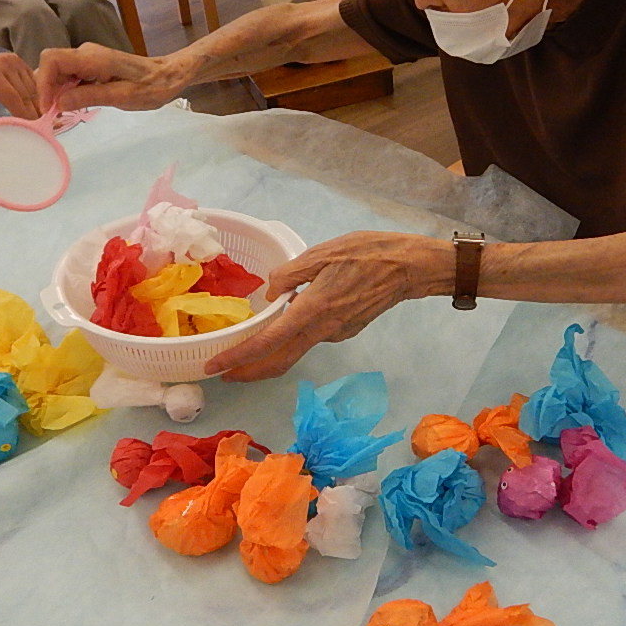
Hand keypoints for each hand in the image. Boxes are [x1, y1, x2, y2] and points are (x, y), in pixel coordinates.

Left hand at [0, 45, 39, 122]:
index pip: (11, 96)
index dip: (21, 114)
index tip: (28, 129)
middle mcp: (4, 63)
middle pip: (25, 93)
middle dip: (32, 112)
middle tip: (38, 130)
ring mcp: (13, 60)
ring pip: (32, 87)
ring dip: (36, 104)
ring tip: (39, 121)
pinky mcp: (18, 61)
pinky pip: (32, 81)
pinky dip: (35, 94)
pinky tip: (35, 107)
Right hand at [36, 44, 187, 112]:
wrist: (168, 75)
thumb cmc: (151, 87)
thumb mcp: (122, 96)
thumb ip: (89, 96)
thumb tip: (59, 103)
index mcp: (92, 57)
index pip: (52, 60)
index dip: (43, 83)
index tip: (47, 107)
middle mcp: (86, 53)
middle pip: (51, 65)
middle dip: (46, 89)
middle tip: (51, 115)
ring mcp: (87, 58)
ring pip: (58, 71)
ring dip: (54, 92)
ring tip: (59, 114)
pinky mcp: (91, 66)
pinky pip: (69, 76)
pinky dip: (64, 91)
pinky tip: (71, 106)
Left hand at [203, 232, 447, 380]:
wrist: (409, 268)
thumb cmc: (367, 253)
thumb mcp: (321, 253)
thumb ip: (290, 274)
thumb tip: (270, 293)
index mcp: (312, 310)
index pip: (268, 343)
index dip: (238, 358)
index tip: (215, 368)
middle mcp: (322, 330)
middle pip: (279, 361)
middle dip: (249, 370)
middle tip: (223, 372)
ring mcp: (336, 334)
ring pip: (295, 349)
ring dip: (269, 353)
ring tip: (246, 344)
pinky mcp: (345, 330)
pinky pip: (311, 336)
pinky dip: (292, 336)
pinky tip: (286, 321)